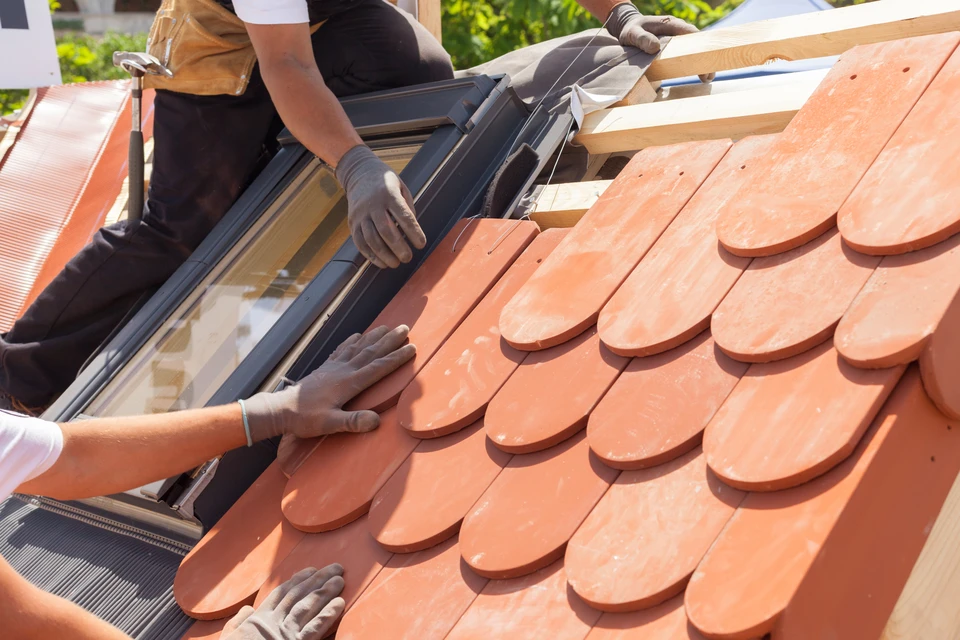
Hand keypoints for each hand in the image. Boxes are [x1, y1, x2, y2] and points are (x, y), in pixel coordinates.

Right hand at [221, 565, 344, 639]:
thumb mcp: (229, 638)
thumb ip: (236, 622)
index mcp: (259, 619)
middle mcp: (274, 622)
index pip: (282, 594)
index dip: (298, 580)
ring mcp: (285, 634)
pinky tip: (339, 603)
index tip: (311, 570)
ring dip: (325, 591)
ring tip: (339, 579)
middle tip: (335, 568)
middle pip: (299, 595)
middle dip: (318, 579)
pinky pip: (314, 628)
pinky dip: (327, 614)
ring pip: (308, 606)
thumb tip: (247, 609)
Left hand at [243, 325, 415, 442]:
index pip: (378, 367)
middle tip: (405, 328)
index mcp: (349, 382)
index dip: (396, 357)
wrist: (280, 409)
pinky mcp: (325, 368)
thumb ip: (352, 422)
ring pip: (358, 347)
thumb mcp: (329, 424)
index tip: (412, 348)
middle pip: (371, 351)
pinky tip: (357, 335)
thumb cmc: (305, 418)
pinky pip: (342, 350)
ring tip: (387, 327)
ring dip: (374, 337)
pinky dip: (352, 341)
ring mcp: (333, 367)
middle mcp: (343, 370)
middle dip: (390, 340)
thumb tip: (376, 421)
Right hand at [336, 145, 426, 268]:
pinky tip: (381, 262)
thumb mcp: (401, 187)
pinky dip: (371, 255)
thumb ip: (408, 208)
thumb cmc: (386, 182)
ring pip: (371, 239)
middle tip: (408, 258)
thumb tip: (412, 232)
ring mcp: (360, 213)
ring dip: (384, 255)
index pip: (404, 216)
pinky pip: (360, 242)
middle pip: (386, 230)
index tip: (421, 244)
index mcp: (389, 194)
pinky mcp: (352, 222)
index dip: (414, 232)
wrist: (359, 172)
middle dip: (398, 247)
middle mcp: (373, 204)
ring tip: (395, 263)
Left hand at [606, 3, 713, 82]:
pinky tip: (700, 76)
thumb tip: (655, 47)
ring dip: (702, 63)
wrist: (627, 27)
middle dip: (705, 58)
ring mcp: (678, 39)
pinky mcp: (675, 48)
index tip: (707, 58)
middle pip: (697, 43)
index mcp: (671, 24)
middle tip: (709, 75)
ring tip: (707, 79)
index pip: (691, 33)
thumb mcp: (632, 33)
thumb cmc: (631, 30)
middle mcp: (678, 30)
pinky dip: (694, 64)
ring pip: (694, 50)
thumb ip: (642, 39)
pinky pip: (687, 54)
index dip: (701, 45)